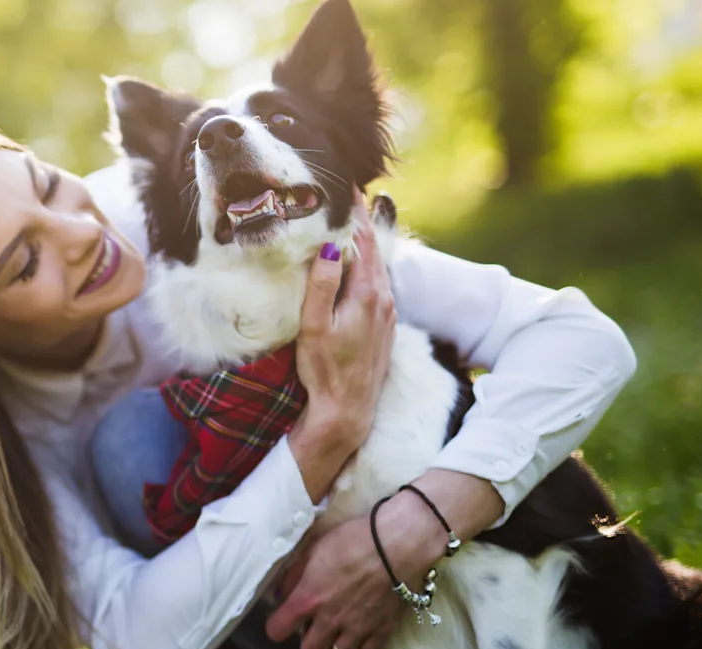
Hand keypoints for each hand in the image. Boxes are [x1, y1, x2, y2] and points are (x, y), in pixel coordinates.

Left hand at [265, 470, 506, 648]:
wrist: (400, 543)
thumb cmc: (355, 538)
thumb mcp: (314, 548)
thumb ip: (293, 575)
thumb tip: (280, 596)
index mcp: (309, 598)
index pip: (277, 631)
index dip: (278, 626)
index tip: (285, 618)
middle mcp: (331, 620)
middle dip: (308, 641)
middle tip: (316, 625)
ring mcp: (359, 629)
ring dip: (335, 645)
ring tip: (340, 629)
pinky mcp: (384, 631)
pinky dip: (362, 646)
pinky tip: (362, 631)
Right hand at [288, 197, 398, 502]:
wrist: (347, 411)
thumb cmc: (326, 372)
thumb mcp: (315, 327)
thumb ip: (323, 285)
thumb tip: (332, 246)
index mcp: (368, 294)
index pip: (361, 240)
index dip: (353, 211)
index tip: (346, 184)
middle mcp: (384, 299)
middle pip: (372, 249)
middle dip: (358, 221)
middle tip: (344, 194)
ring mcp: (386, 313)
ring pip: (374, 266)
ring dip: (361, 243)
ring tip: (346, 221)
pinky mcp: (382, 325)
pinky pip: (375, 282)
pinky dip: (364, 264)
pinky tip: (352, 263)